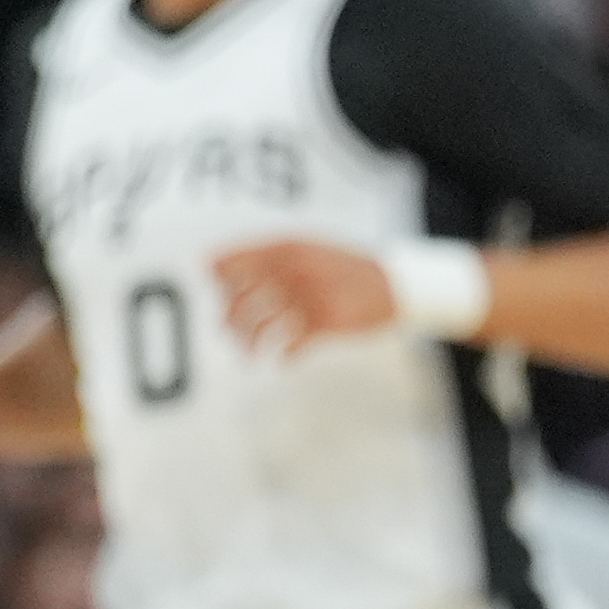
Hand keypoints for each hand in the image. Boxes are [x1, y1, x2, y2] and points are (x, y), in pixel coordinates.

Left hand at [210, 237, 406, 356]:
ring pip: (261, 325)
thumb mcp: (310, 249)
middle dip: (229, 318)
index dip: (219, 277)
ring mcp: (309, 296)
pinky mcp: (325, 322)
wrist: (394, 284)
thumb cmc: (348, 269)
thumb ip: (272, 255)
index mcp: (290, 249)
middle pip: (243, 298)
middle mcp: (295, 270)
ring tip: (250, 353)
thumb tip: (218, 265)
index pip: (237, 262)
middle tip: (229, 330)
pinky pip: (291, 345)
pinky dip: (285, 357)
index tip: (214, 287)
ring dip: (249, 343)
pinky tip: (285, 359)